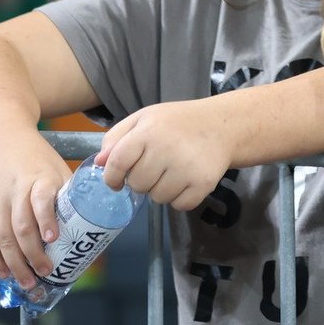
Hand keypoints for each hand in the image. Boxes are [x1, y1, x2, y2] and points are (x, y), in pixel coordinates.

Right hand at [0, 132, 70, 289]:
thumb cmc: (35, 156)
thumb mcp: (57, 167)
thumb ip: (70, 192)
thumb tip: (98, 219)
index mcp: (38, 178)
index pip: (40, 200)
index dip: (46, 220)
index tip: (53, 238)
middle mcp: (14, 191)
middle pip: (19, 227)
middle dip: (32, 254)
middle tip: (46, 273)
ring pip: (1, 237)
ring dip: (14, 263)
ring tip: (28, 282)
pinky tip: (4, 273)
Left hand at [97, 99, 236, 209]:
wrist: (224, 125)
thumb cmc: (178, 122)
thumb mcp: (144, 118)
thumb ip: (116, 137)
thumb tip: (99, 163)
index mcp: (148, 131)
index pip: (117, 164)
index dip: (112, 177)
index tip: (117, 181)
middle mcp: (166, 149)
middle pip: (137, 185)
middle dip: (142, 181)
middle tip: (156, 167)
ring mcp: (186, 167)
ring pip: (157, 198)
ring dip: (161, 190)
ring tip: (173, 172)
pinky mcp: (204, 183)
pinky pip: (179, 206)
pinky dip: (181, 199)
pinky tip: (187, 181)